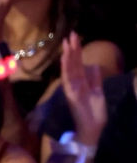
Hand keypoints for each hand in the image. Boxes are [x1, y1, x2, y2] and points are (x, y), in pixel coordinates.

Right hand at [61, 31, 106, 148]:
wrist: (93, 128)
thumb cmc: (95, 113)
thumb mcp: (98, 92)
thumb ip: (95, 79)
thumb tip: (94, 65)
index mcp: (81, 82)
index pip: (78, 64)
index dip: (77, 51)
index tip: (75, 39)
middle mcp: (74, 83)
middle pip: (73, 63)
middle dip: (72, 49)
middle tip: (71, 34)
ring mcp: (72, 88)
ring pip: (69, 69)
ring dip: (68, 55)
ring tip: (67, 42)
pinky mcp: (71, 94)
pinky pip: (67, 79)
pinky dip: (66, 68)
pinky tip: (65, 58)